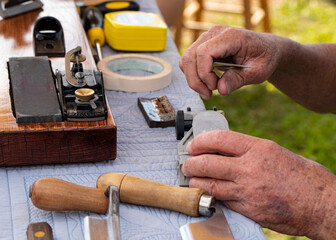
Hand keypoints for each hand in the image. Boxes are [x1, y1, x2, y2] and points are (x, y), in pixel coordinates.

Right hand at [179, 25, 281, 98]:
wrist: (266, 50)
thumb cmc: (264, 58)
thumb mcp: (258, 72)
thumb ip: (238, 80)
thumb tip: (221, 89)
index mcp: (231, 36)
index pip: (204, 52)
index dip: (204, 73)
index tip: (215, 87)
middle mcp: (215, 33)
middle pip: (190, 56)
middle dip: (196, 80)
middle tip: (209, 94)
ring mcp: (207, 38)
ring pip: (186, 60)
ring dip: (193, 79)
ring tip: (208, 91)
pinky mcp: (202, 46)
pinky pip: (189, 61)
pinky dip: (194, 75)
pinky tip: (207, 83)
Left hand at [182, 130, 335, 238]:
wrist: (322, 203)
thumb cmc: (303, 176)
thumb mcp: (275, 152)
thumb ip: (249, 151)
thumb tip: (225, 151)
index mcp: (258, 148)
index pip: (219, 138)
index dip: (200, 140)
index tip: (193, 145)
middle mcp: (250, 167)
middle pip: (208, 162)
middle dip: (191, 163)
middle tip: (187, 164)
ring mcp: (248, 190)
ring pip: (209, 184)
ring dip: (195, 181)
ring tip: (191, 179)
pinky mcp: (248, 209)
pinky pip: (221, 201)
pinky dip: (211, 196)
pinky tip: (207, 193)